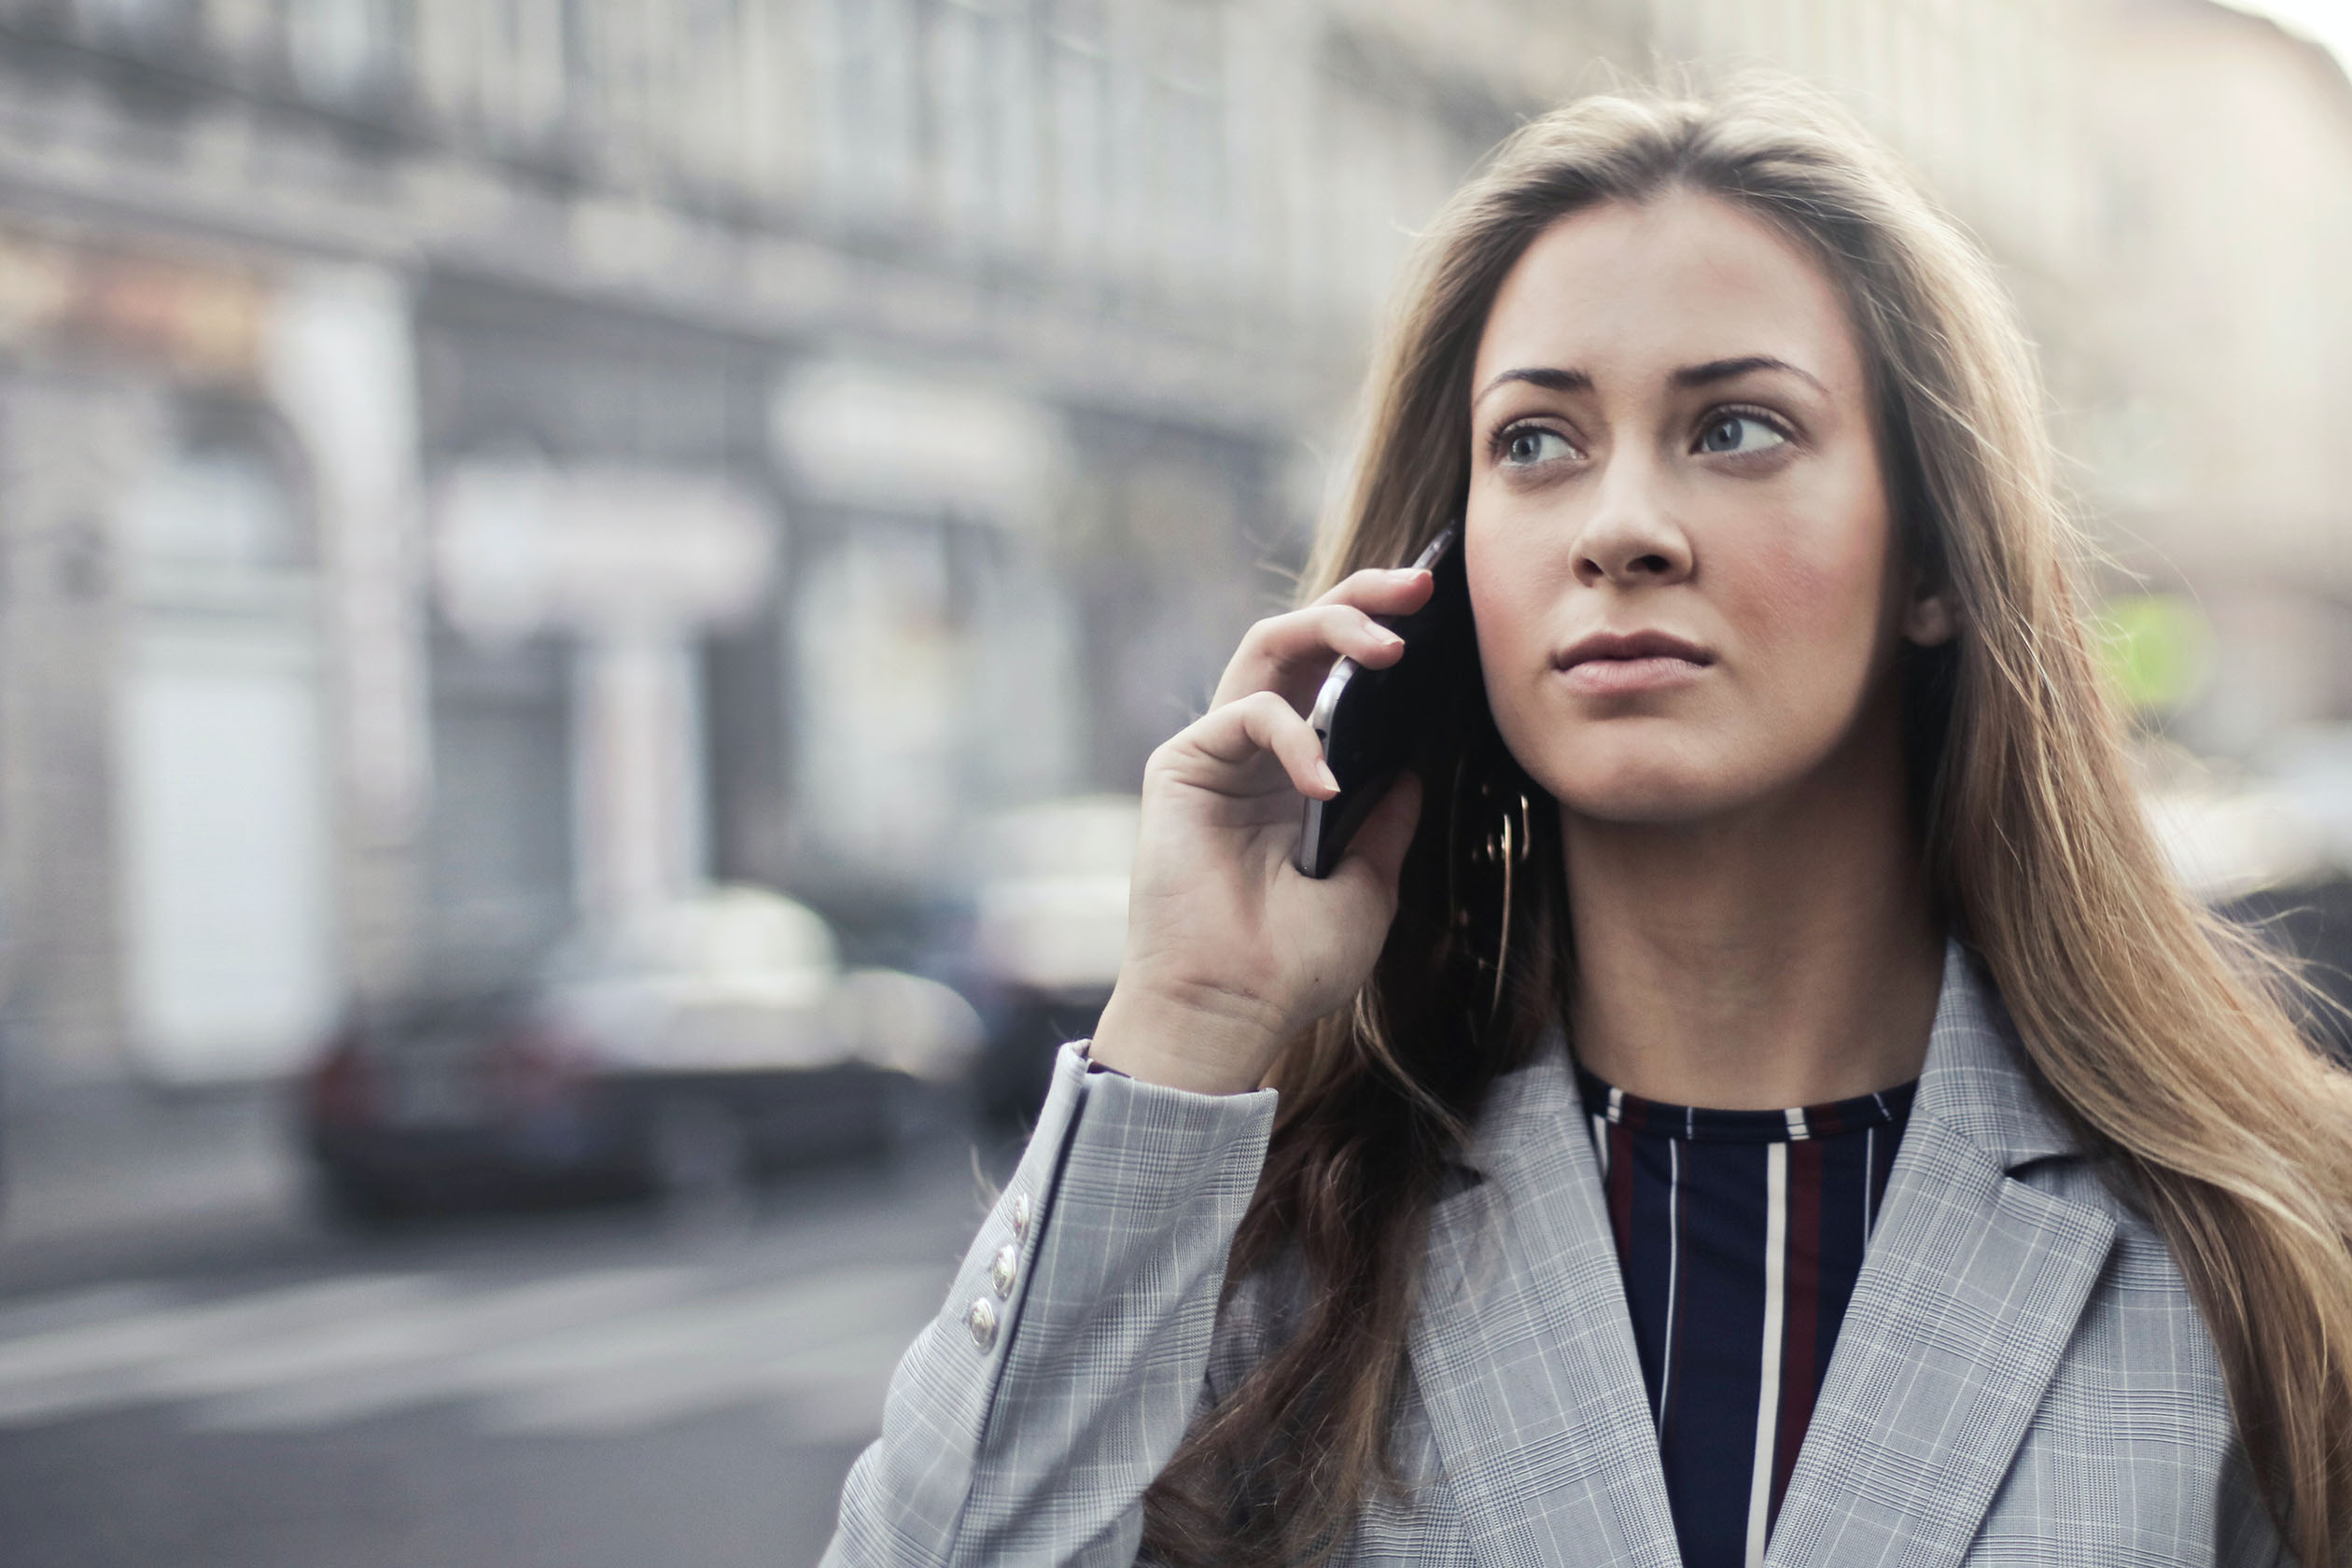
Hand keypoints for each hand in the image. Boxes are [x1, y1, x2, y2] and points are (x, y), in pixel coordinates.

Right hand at [1090, 567, 1430, 1093]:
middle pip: (1303, 637)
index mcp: (1298, 772)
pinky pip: (1245, 713)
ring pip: (1270, 646)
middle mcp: (1255, 749)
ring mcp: (1217, 751)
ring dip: (1332, 626)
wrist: (1230, 1011)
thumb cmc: (1291, 965)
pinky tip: (1326, 782)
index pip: (1337, 675)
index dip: (1381, 632)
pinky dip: (1294, 735)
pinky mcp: (1181, 763)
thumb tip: (1413, 767)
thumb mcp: (1369, 886)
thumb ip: (1386, 822)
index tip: (1443, 610)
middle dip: (1362, 598)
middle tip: (1422, 586)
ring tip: (1390, 642)